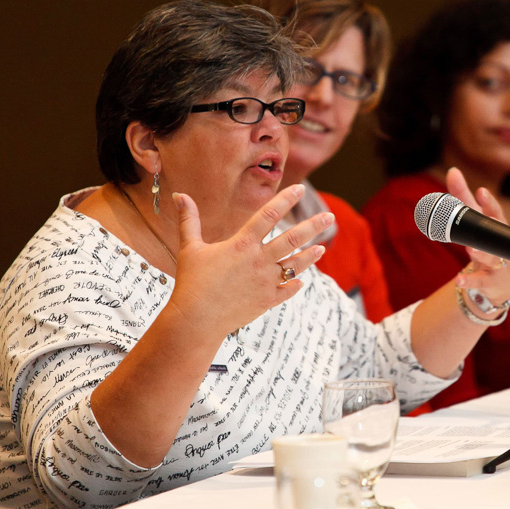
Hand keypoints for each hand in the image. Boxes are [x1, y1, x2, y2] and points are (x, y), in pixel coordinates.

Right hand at [166, 184, 332, 339]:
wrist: (196, 320)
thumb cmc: (191, 282)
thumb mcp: (190, 247)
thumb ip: (189, 220)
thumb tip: (179, 194)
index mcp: (241, 245)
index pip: (268, 215)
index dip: (285, 200)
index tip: (300, 188)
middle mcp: (258, 261)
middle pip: (292, 239)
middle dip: (313, 226)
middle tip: (330, 216)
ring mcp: (265, 282)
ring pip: (295, 266)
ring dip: (310, 256)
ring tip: (322, 247)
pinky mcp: (267, 301)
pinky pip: (286, 291)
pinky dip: (294, 285)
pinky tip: (302, 280)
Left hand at [444, 168, 509, 310]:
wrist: (500, 280)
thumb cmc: (485, 241)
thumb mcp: (474, 219)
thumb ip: (462, 196)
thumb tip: (453, 170)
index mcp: (495, 227)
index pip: (495, 213)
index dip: (489, 203)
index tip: (482, 191)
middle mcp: (498, 244)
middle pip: (496, 234)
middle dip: (492, 225)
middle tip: (483, 217)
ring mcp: (496, 264)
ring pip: (491, 258)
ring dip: (481, 254)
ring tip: (471, 250)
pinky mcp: (489, 281)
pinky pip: (480, 282)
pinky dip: (469, 281)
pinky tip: (458, 280)